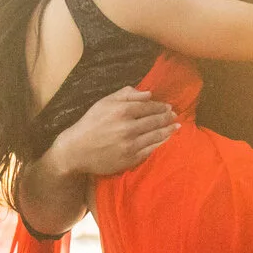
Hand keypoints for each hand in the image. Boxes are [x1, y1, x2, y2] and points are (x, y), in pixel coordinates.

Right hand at [57, 86, 178, 175]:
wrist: (76, 150)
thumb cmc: (90, 124)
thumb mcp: (104, 103)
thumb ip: (126, 95)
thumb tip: (148, 93)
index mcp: (122, 111)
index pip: (148, 107)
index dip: (160, 106)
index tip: (168, 106)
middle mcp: (128, 127)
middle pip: (155, 121)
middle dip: (167, 117)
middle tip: (175, 116)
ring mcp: (130, 145)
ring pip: (155, 136)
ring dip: (168, 130)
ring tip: (176, 127)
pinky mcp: (130, 159)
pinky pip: (150, 150)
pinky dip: (160, 144)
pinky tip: (166, 140)